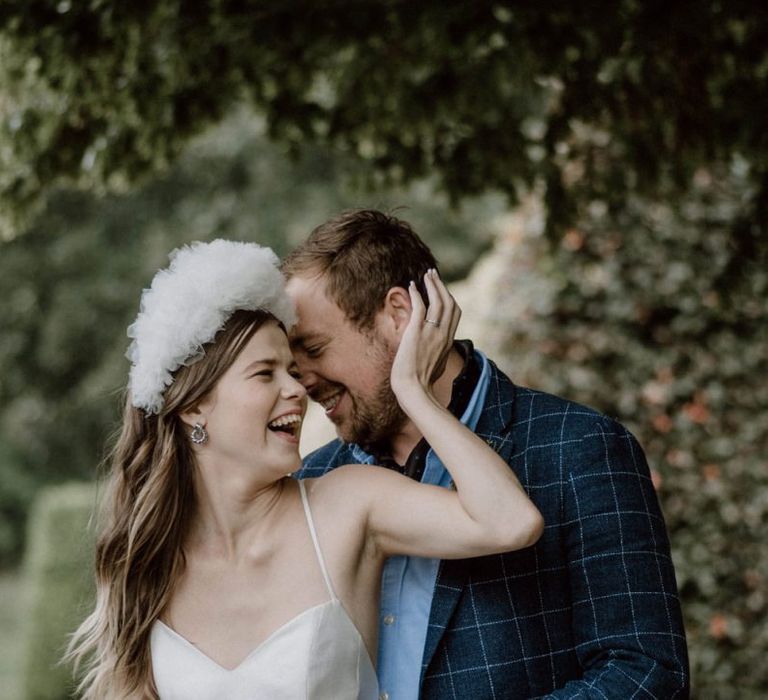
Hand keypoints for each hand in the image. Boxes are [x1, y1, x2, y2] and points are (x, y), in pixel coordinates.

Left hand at [390, 269, 460, 405]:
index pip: (454, 312)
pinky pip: (420, 306)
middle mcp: (443, 334)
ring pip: (438, 301)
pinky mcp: (417, 331)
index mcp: (448, 341)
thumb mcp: (437, 368)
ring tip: (426, 274)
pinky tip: (412, 285)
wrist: (414, 389)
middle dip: (442, 286)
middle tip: (433, 274)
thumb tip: (439, 359)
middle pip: (449, 302)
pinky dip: (417, 293)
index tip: (441, 289)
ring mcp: (431, 332)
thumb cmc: (421, 384)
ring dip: (432, 285)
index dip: (448, 297)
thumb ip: (439, 357)